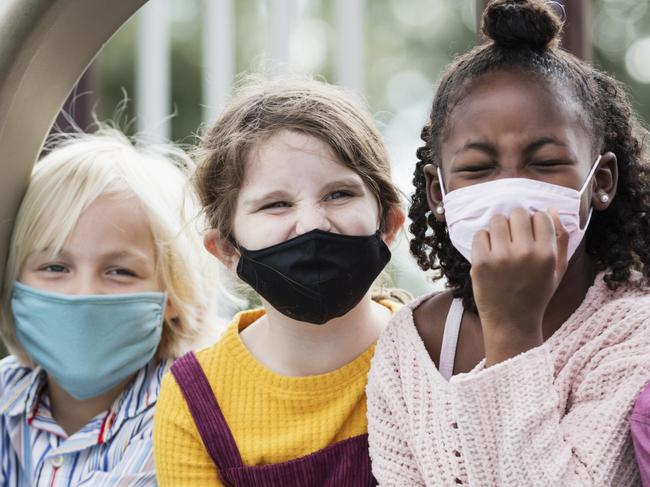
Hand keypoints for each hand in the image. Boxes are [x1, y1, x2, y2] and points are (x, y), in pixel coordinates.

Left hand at [470, 208, 568, 365]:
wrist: (512, 323)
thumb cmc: (536, 294)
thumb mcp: (557, 269)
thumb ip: (561, 239)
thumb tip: (550, 210)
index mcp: (546, 254)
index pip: (540, 216)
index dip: (534, 224)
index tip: (530, 237)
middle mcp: (525, 253)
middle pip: (517, 213)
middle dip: (515, 223)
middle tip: (514, 240)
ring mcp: (501, 258)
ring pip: (497, 220)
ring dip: (499, 229)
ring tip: (501, 246)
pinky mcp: (480, 262)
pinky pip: (480, 234)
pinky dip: (483, 241)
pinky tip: (490, 255)